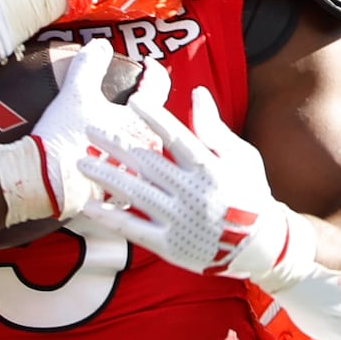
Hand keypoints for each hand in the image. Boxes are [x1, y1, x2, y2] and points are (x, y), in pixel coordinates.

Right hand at [0, 39, 170, 224]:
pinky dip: (120, 169)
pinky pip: (126, 180)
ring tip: (119, 133)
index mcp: (144, 125)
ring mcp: (134, 179)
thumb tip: (100, 45)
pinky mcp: (118, 198)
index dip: (153, 71)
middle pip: (156, 125)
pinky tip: (108, 164)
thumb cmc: (64, 137)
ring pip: (143, 156)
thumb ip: (90, 64)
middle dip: (144, 111)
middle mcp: (147, 154)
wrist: (43, 182)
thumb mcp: (75, 92)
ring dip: (135, 142)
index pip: (158, 89)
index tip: (147, 65)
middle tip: (133, 100)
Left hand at [78, 86, 298, 281]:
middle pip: (148, 163)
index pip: (178, 138)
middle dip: (116, 144)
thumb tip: (196, 93)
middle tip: (88, 128)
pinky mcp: (169, 246)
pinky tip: (89, 205)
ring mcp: (179, 221)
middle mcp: (193, 193)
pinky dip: (110, 217)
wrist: (259, 246)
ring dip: (106, 176)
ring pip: (135, 194)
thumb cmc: (248, 193)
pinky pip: (134, 228)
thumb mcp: (241, 157)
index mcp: (210, 169)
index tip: (132, 102)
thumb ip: (214, 128)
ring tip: (80, 162)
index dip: (154, 118)